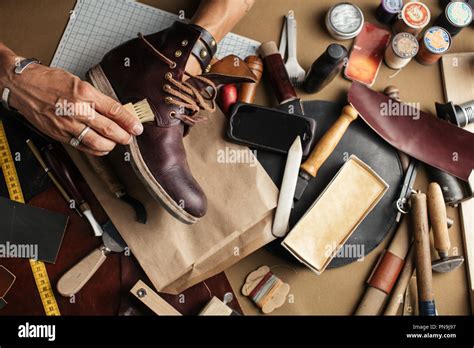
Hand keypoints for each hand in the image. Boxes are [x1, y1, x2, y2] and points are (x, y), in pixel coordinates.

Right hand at [0, 51, 142, 155]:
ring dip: (112, 145)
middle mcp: (77, 110)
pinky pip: (83, 146)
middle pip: (109, 129)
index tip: (138, 127)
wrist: (22, 85)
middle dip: (124, 136)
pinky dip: (96, 150)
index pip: (114, 110)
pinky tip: (103, 148)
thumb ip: (97, 98)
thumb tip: (116, 111)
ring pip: (97, 142)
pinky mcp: (60, 134)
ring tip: (117, 142)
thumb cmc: (49, 80)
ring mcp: (67, 124)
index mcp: (84, 93)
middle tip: (130, 137)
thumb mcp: (78, 82)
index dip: (129, 121)